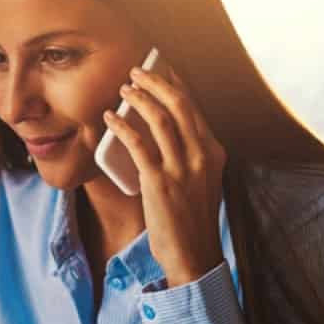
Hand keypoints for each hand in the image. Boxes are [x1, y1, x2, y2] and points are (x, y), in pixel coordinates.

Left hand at [102, 64, 226, 286]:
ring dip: (139, 98)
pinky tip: (109, 118)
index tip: (160, 68)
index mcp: (214, 152)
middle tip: (136, 70)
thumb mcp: (202, 181)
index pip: (194, 107)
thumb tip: (164, 130)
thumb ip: (191, 155)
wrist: (193, 255)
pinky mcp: (160, 183)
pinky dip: (122, 126)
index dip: (175, 83)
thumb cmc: (193, 220)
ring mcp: (182, 169)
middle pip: (179, 105)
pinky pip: (138, 144)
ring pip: (160, 119)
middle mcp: (202, 156)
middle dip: (156, 82)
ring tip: (123, 88)